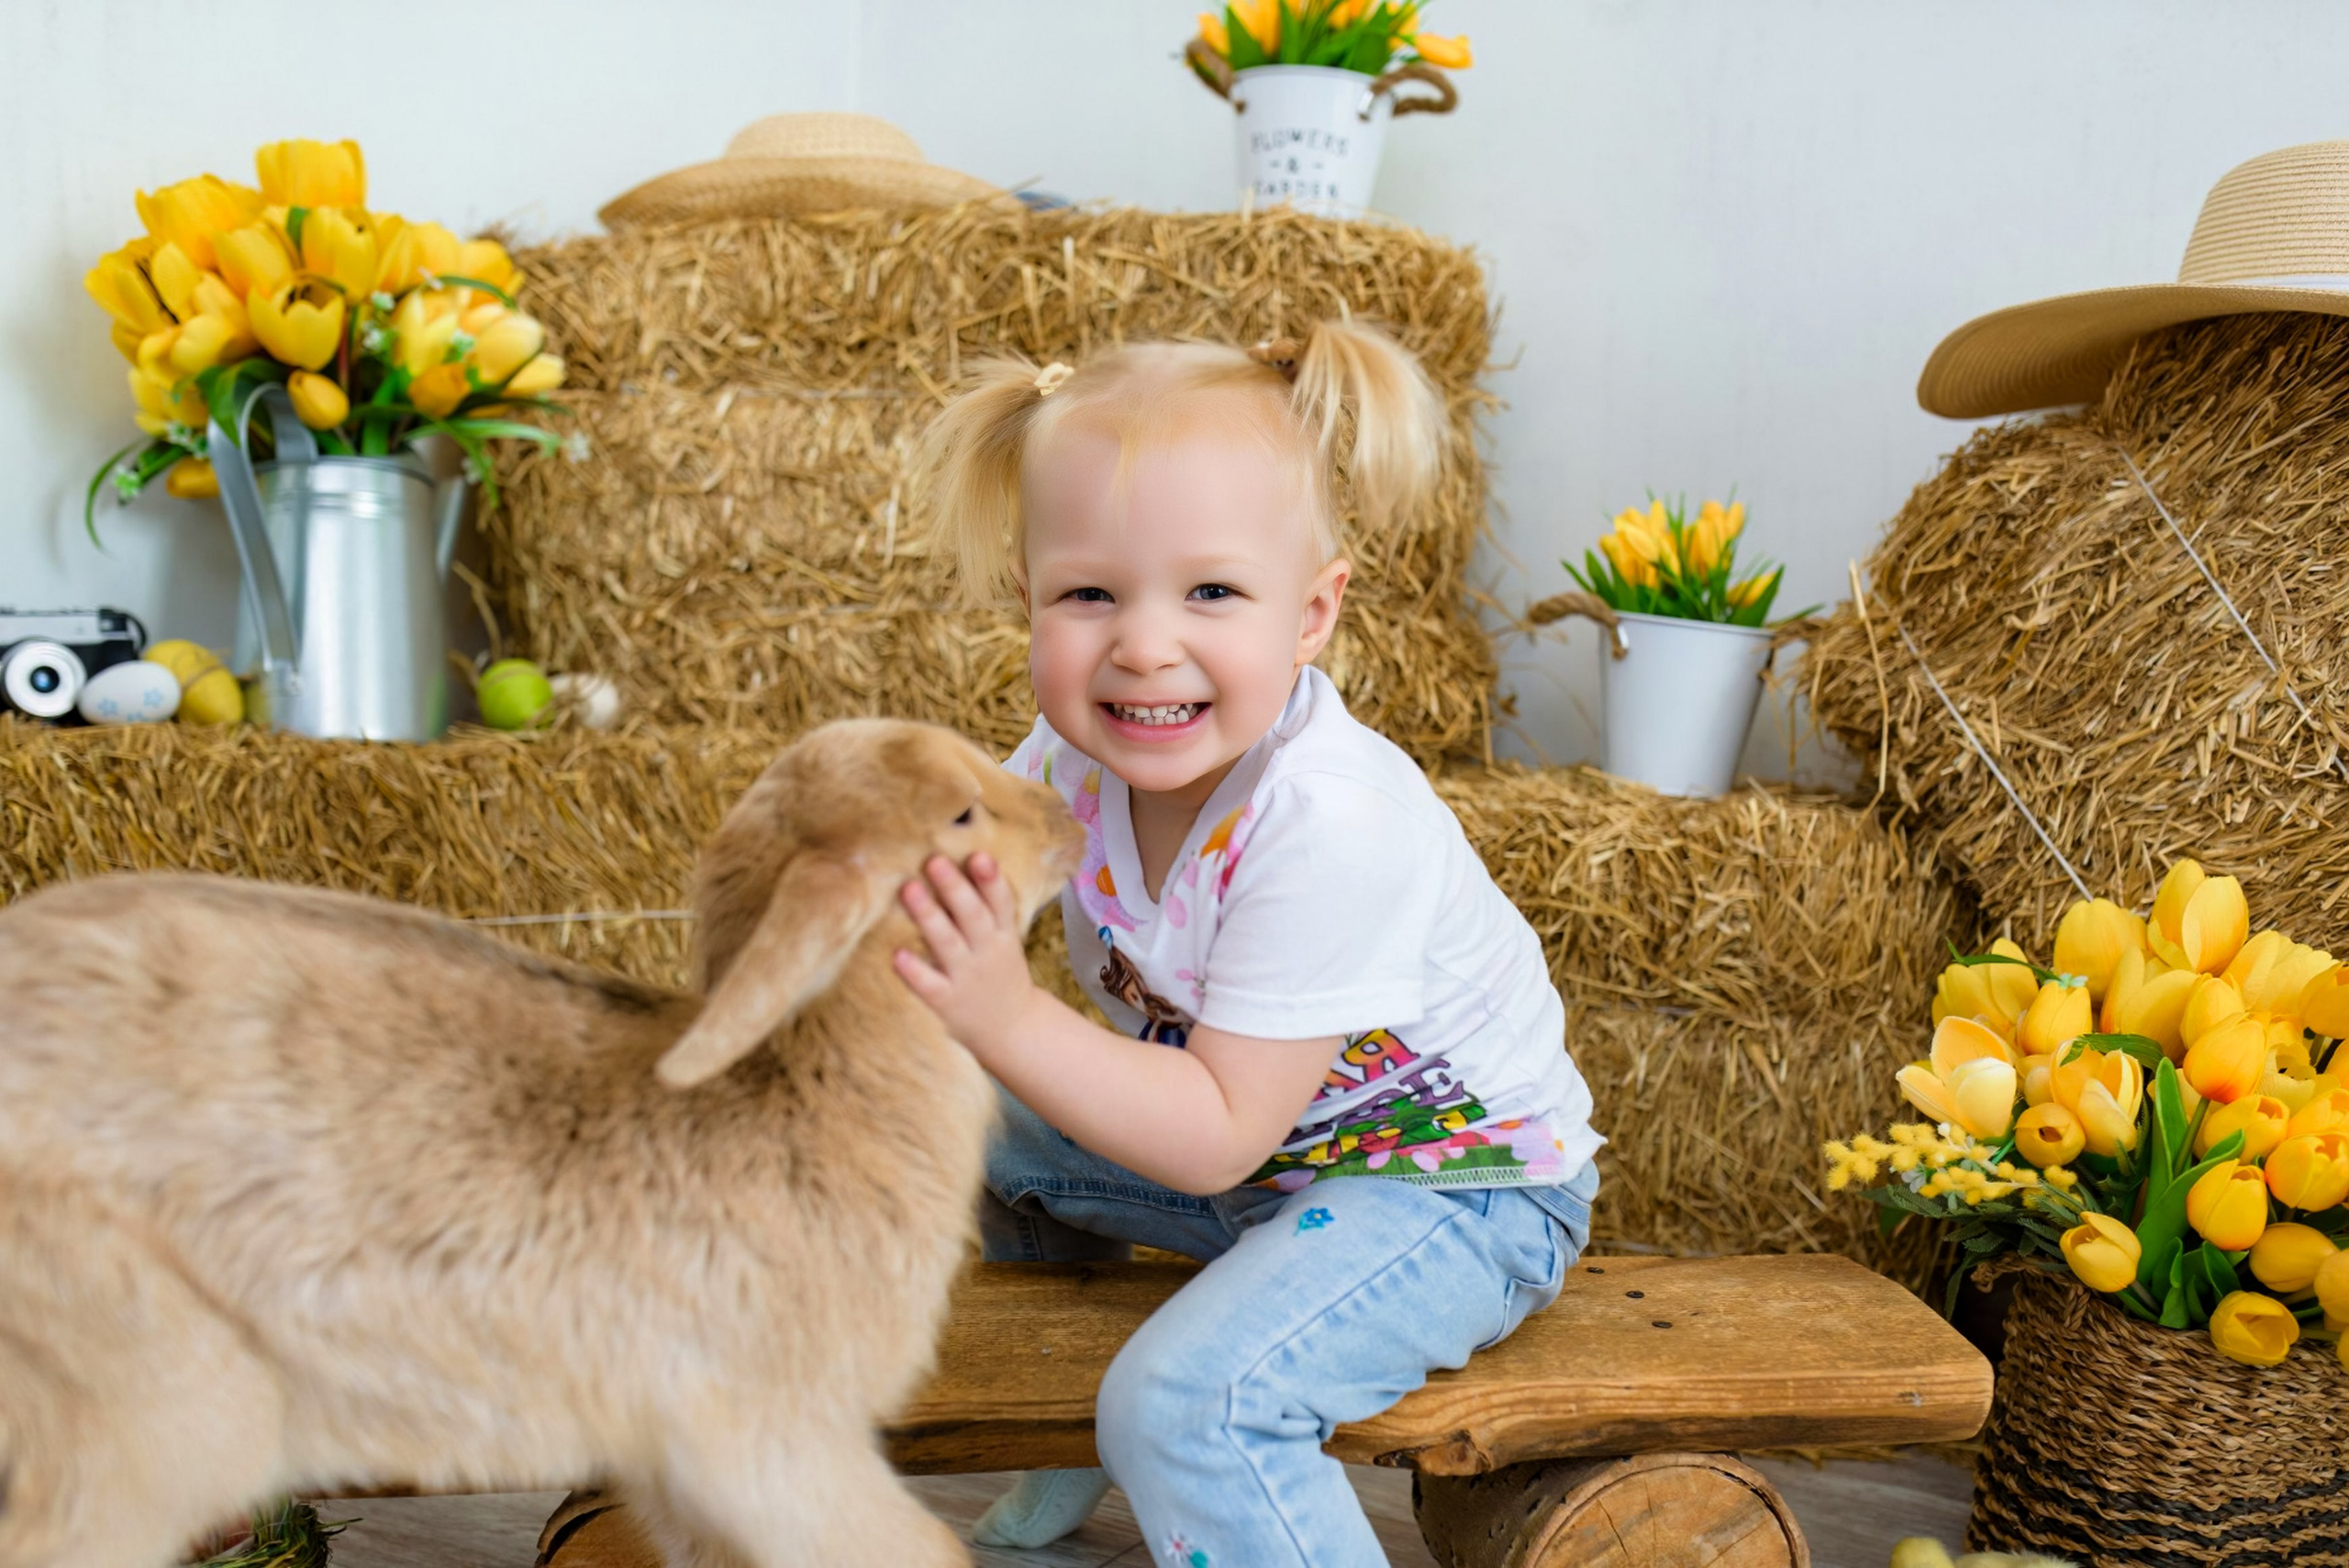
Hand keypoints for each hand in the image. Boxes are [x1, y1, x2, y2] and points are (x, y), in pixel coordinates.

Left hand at [892, 852, 1040, 1059]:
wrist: (1012, 1030)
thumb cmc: (999, 973)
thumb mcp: (1005, 938)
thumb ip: (989, 906)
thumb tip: (967, 858)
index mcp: (1003, 934)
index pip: (1000, 902)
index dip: (991, 879)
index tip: (979, 857)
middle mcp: (987, 952)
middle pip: (972, 916)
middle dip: (954, 888)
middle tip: (934, 860)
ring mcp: (967, 977)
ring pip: (948, 944)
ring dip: (929, 916)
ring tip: (909, 889)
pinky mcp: (947, 1001)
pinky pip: (930, 985)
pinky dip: (915, 971)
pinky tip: (897, 955)